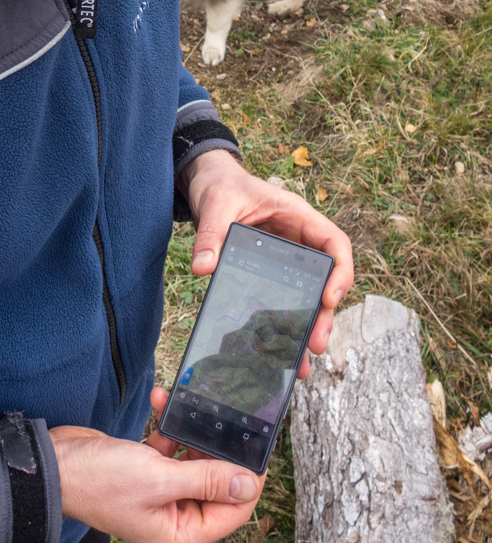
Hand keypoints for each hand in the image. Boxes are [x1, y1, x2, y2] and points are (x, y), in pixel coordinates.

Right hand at [49, 389, 262, 542]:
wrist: (54, 464)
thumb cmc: (99, 481)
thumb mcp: (160, 479)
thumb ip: (207, 481)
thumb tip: (248, 485)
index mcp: (179, 534)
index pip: (232, 512)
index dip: (246, 482)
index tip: (254, 449)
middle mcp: (172, 518)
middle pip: (216, 486)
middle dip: (215, 451)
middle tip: (223, 420)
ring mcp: (159, 494)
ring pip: (193, 464)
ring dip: (190, 434)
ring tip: (185, 407)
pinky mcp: (146, 472)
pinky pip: (170, 450)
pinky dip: (169, 429)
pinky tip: (162, 405)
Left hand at [177, 150, 352, 369]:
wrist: (206, 183)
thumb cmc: (219, 186)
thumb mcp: (215, 204)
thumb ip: (210, 234)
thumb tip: (202, 267)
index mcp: (297, 216)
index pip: (334, 243)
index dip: (340, 271)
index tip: (329, 298)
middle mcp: (298, 239)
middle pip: (325, 278)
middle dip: (324, 313)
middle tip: (316, 343)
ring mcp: (286, 257)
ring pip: (308, 293)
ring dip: (308, 325)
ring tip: (303, 359)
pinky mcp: (270, 270)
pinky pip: (285, 296)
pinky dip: (285, 322)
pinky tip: (280, 348)